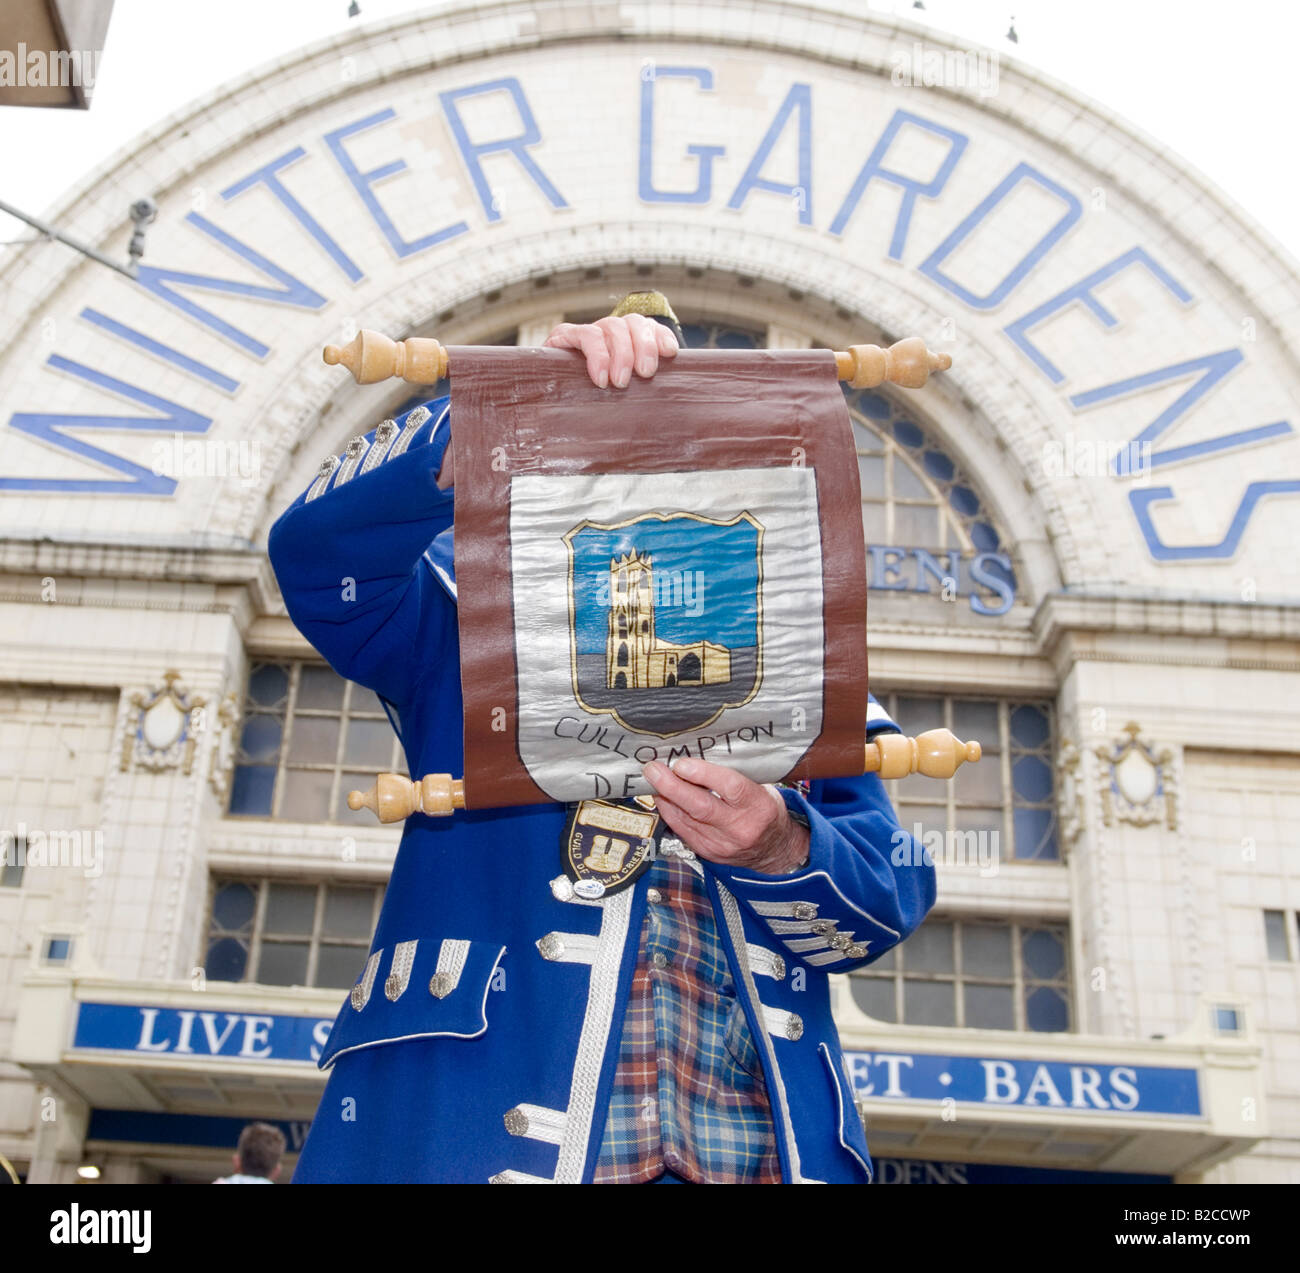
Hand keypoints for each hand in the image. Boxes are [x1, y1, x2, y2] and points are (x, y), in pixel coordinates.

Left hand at [437, 315, 677, 489]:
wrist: (572, 423)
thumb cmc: (546, 431)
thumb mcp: (520, 435)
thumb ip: (491, 444)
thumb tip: (447, 472)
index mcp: (556, 356)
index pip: (574, 336)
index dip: (591, 351)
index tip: (600, 381)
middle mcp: (585, 344)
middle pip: (607, 327)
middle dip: (619, 351)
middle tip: (623, 382)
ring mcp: (615, 343)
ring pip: (631, 326)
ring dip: (643, 346)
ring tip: (647, 375)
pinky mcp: (640, 350)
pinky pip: (652, 332)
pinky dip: (662, 340)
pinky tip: (672, 357)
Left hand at [641, 757, 809, 874]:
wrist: (773, 851)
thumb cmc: (765, 810)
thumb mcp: (761, 788)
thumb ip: (734, 774)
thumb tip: (699, 753)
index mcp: (759, 806)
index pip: (730, 788)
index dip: (703, 774)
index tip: (682, 763)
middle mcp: (740, 828)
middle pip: (700, 807)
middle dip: (672, 786)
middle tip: (653, 769)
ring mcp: (722, 844)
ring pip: (685, 819)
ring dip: (665, 797)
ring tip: (652, 778)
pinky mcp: (707, 852)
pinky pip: (681, 829)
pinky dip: (669, 811)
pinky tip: (661, 797)